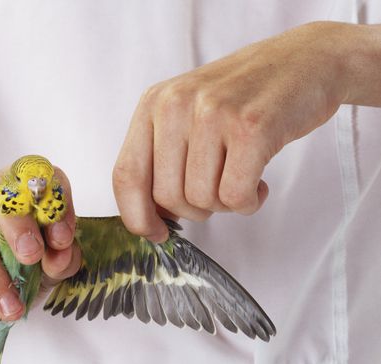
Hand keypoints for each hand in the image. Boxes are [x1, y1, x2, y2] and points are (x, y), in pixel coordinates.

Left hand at [113, 21, 379, 241]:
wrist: (306, 60)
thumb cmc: (244, 97)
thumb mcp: (188, 113)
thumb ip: (162, 157)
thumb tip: (149, 218)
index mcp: (153, 103)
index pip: (126, 175)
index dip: (137, 216)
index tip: (156, 234)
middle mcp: (176, 104)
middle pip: (166, 197)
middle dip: (195, 209)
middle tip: (219, 190)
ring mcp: (212, 114)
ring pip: (201, 200)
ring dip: (225, 204)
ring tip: (242, 177)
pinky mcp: (251, 128)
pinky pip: (235, 196)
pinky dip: (248, 203)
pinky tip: (260, 183)